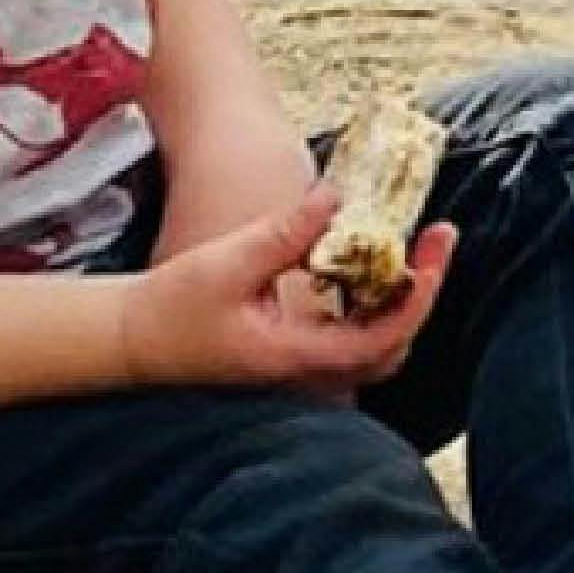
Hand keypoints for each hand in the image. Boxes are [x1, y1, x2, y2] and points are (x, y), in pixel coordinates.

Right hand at [112, 182, 455, 397]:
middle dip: (421, 291)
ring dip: (401, 296)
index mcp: (295, 357)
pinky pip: (353, 336)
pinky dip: (374, 302)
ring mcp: (302, 370)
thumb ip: (287, 234)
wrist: (134, 340)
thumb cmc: (173, 306)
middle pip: (391, 346)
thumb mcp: (229, 262)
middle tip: (439, 237)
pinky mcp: (295, 355)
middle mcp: (307, 374)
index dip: (415, 299)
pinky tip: (372, 261)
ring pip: (377, 345)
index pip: (381, 340)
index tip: (431, 255)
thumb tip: (339, 198)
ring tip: (415, 245)